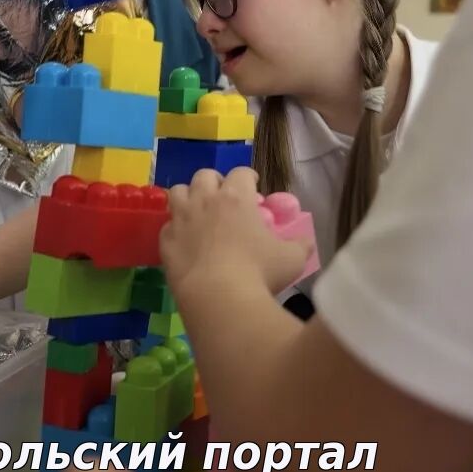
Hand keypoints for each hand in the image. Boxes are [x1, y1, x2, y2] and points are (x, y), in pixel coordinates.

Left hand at [160, 168, 312, 298]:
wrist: (218, 298)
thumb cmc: (259, 273)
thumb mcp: (292, 258)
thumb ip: (299, 245)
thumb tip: (306, 242)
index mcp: (236, 197)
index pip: (241, 173)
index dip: (248, 177)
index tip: (252, 186)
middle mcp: (205, 200)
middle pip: (205, 176)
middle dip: (214, 182)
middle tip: (222, 197)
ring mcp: (181, 219)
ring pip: (177, 192)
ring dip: (188, 197)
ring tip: (197, 211)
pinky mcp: (166, 241)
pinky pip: (167, 226)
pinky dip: (175, 229)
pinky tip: (184, 241)